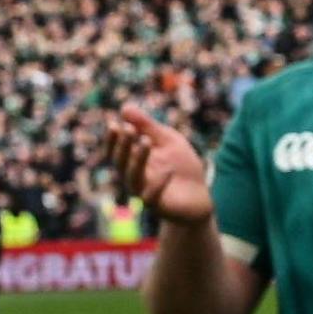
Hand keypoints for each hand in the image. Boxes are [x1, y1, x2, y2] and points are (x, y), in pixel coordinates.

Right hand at [105, 104, 214, 225]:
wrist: (200, 195)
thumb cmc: (181, 166)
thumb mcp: (167, 140)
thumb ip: (148, 126)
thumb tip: (124, 108)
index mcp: (133, 161)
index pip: (114, 151)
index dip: (112, 139)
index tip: (113, 123)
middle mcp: (133, 177)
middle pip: (120, 162)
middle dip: (123, 145)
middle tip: (128, 128)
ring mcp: (144, 192)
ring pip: (132, 177)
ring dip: (138, 159)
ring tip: (146, 141)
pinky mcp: (157, 205)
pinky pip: (150, 196)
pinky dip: (159, 182)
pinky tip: (168, 170)